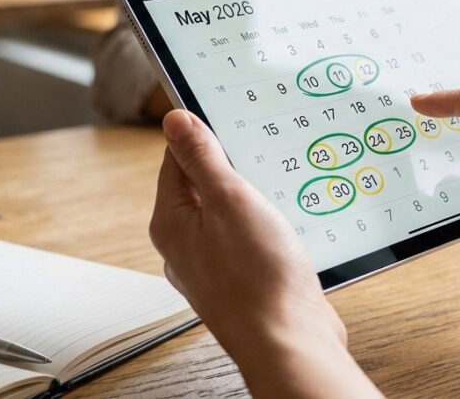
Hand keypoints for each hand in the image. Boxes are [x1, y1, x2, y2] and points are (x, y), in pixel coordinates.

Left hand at [151, 110, 380, 397]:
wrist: (289, 341)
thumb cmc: (258, 278)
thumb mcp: (230, 199)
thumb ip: (202, 158)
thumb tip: (174, 121)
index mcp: (171, 223)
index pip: (175, 160)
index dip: (201, 135)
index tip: (226, 118)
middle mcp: (184, 247)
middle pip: (202, 187)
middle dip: (232, 168)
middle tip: (259, 155)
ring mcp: (212, 267)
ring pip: (228, 214)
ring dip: (253, 200)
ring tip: (277, 193)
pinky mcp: (239, 282)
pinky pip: (247, 240)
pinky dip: (265, 227)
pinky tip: (287, 227)